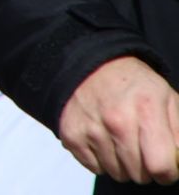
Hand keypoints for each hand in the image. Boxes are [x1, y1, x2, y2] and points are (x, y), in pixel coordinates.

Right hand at [59, 56, 178, 183]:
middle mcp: (116, 121)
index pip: (160, 166)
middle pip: (138, 174)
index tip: (165, 167)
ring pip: (116, 173)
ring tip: (121, 141)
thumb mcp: (168, 99)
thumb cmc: (134, 85)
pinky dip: (101, 160)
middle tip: (141, 149)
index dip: (167, 173)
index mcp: (146, 111)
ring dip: (122, 164)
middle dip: (145, 168)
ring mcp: (91, 129)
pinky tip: (104, 140)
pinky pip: (94, 168)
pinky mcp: (71, 134)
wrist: (93, 66)